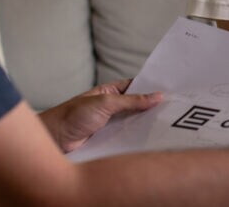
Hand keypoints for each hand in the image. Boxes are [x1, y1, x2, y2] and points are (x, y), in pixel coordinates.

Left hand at [38, 79, 161, 152]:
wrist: (52, 140)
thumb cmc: (73, 115)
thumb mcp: (105, 103)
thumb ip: (132, 101)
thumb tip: (157, 96)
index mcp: (110, 91)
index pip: (137, 87)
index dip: (152, 88)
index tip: (173, 91)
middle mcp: (112, 107)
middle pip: (138, 106)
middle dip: (153, 108)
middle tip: (176, 110)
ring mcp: (111, 124)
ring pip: (134, 122)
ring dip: (146, 125)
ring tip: (169, 125)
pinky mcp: (109, 140)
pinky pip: (127, 137)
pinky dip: (137, 138)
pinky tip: (151, 140)